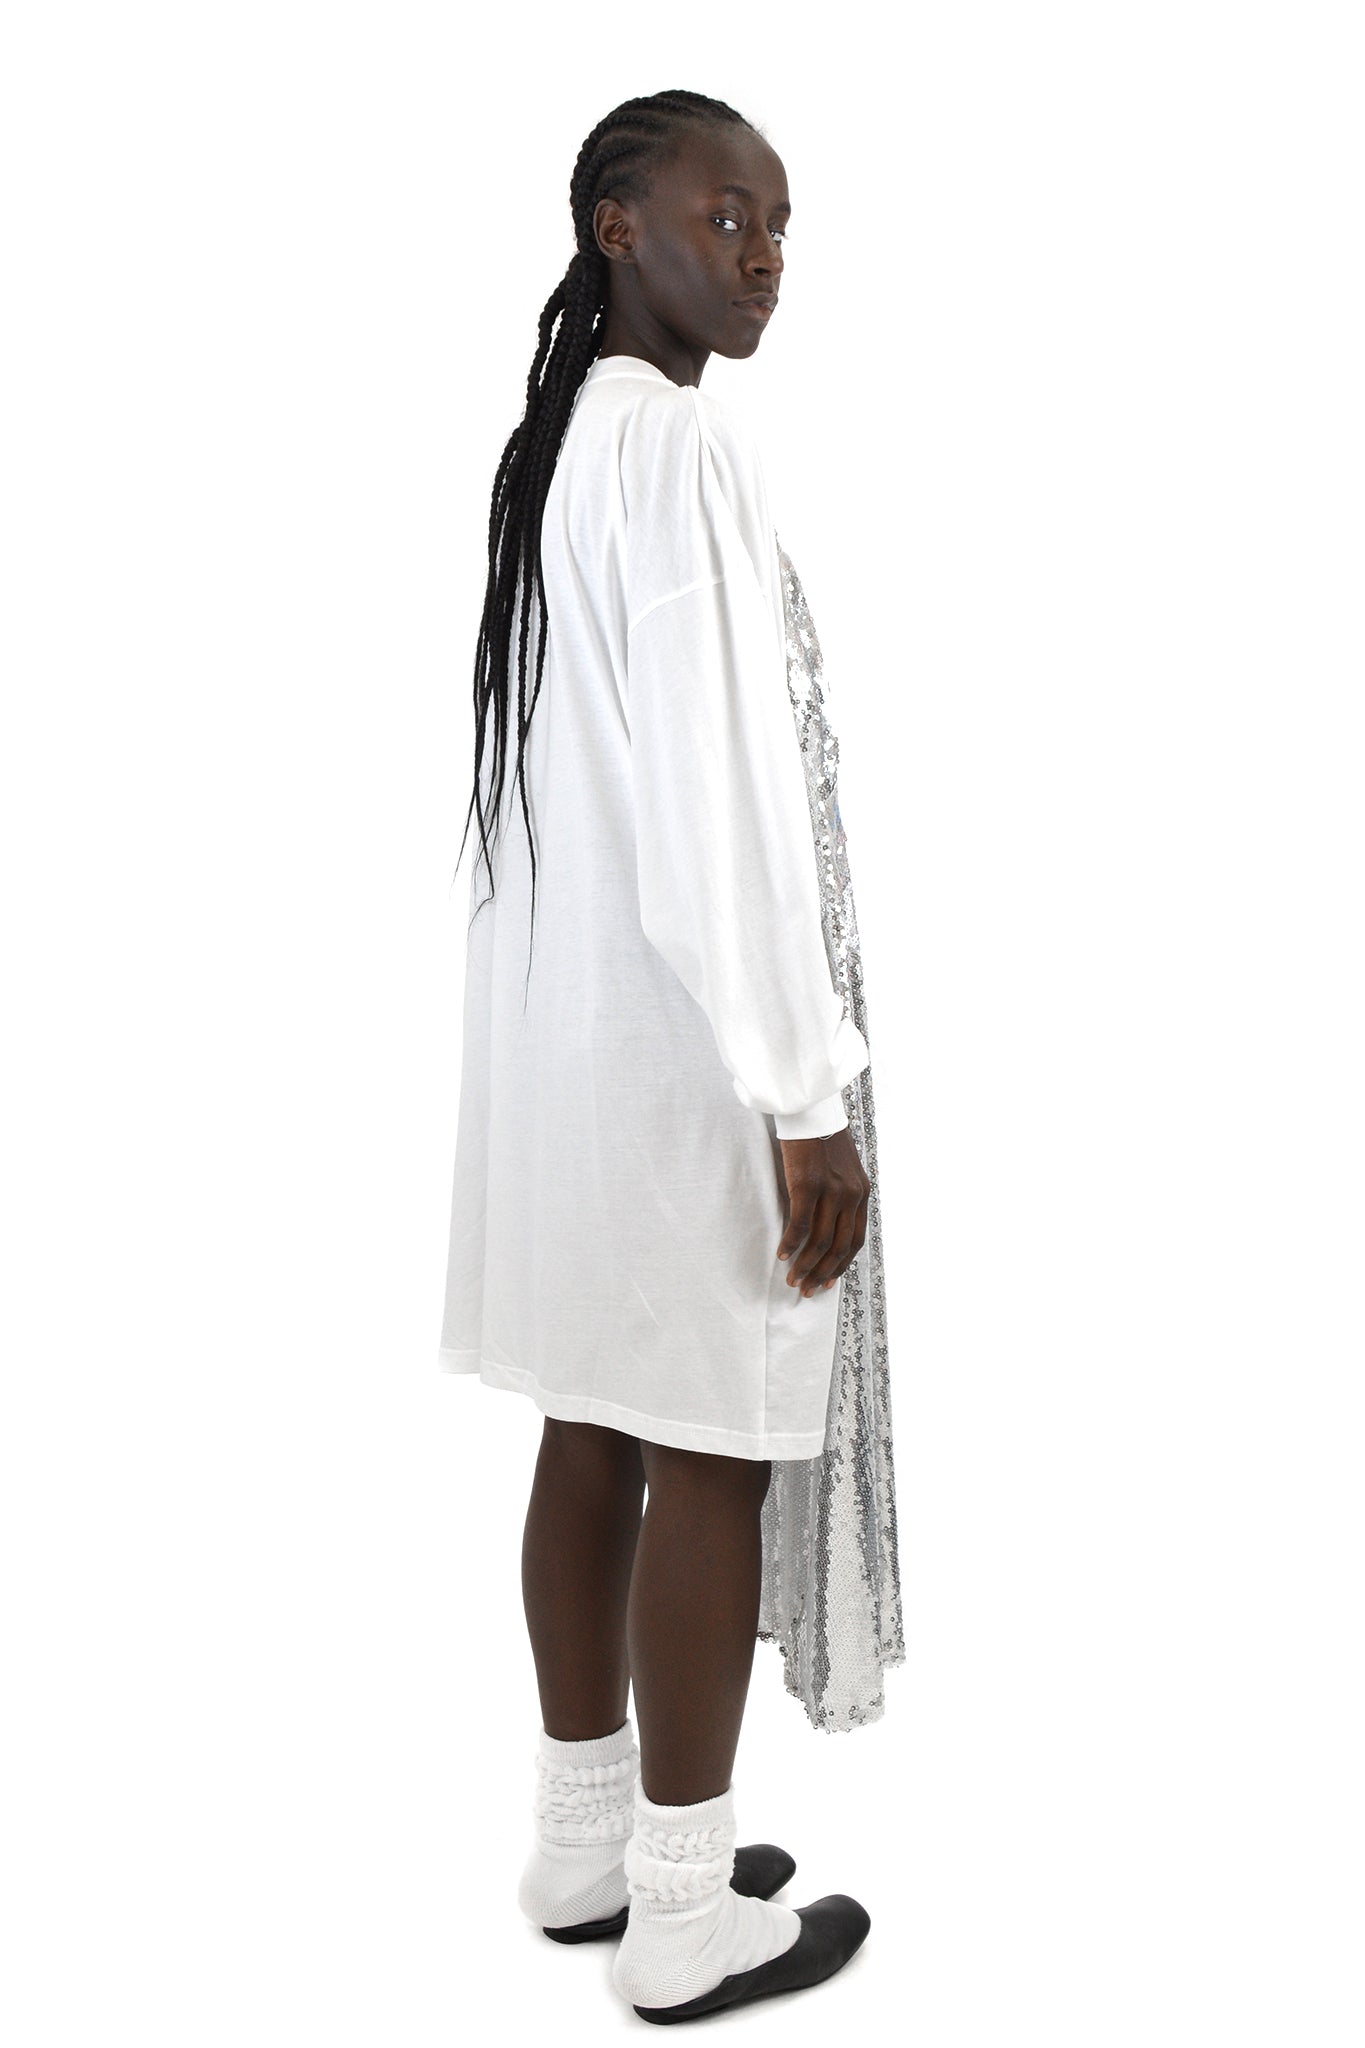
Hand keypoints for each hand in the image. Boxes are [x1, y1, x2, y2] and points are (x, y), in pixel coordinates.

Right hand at [776, 1127, 869, 1298]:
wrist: (810, 1108)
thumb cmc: (820, 1137)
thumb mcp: (842, 1167)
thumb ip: (841, 1193)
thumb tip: (827, 1221)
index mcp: (861, 1192)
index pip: (855, 1239)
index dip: (841, 1265)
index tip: (827, 1281)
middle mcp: (851, 1194)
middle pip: (839, 1246)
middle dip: (821, 1271)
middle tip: (806, 1289)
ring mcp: (831, 1190)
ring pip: (820, 1240)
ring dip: (805, 1264)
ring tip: (792, 1279)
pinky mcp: (808, 1184)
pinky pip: (800, 1224)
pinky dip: (791, 1244)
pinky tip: (782, 1254)